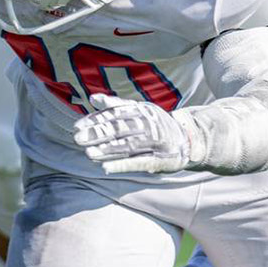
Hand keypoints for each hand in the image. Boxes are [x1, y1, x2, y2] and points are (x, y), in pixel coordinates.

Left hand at [72, 93, 192, 174]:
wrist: (189, 139)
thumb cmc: (158, 124)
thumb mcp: (139, 110)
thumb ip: (116, 105)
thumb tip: (92, 98)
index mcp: (142, 110)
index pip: (115, 114)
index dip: (95, 120)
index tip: (77, 126)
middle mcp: (149, 124)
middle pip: (119, 129)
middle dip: (97, 134)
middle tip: (77, 139)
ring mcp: (156, 142)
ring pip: (128, 145)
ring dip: (107, 150)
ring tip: (88, 153)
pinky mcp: (161, 160)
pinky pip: (139, 162)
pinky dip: (122, 165)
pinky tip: (105, 168)